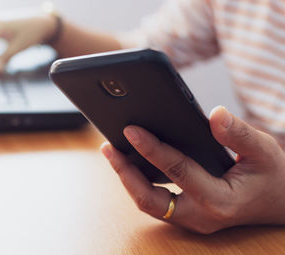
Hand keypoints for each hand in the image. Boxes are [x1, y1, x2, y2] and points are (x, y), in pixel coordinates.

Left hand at [101, 106, 284, 233]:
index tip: (131, 129)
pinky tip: (131, 161)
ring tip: (113, 152)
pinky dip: (139, 182)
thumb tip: (214, 114)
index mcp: (219, 199)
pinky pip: (155, 201)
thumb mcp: (263, 151)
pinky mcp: (185, 215)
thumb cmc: (271, 176)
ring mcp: (190, 219)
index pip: (177, 170)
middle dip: (125, 173)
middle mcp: (199, 215)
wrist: (278, 204)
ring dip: (128, 178)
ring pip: (148, 203)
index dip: (151, 148)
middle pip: (149, 200)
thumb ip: (238, 133)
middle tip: (108, 147)